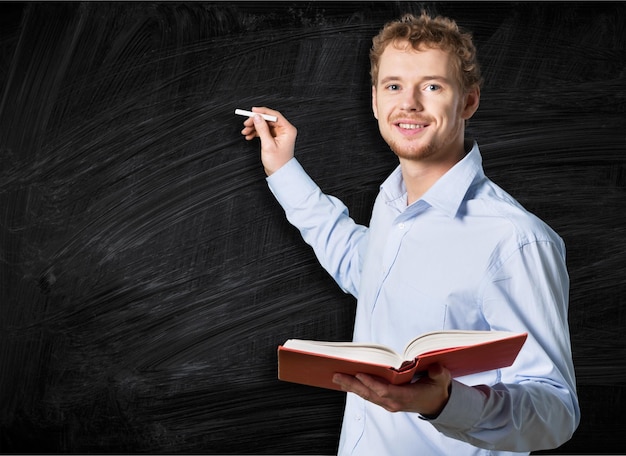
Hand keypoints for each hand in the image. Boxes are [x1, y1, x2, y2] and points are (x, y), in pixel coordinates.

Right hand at [240, 106, 296, 175]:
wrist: (279, 173)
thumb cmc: (278, 162)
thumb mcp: (268, 144)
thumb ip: (262, 129)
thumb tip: (257, 117)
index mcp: (288, 130)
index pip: (274, 115)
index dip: (262, 112)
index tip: (253, 111)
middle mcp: (285, 130)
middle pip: (268, 119)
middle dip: (256, 121)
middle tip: (247, 123)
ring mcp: (279, 134)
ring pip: (264, 125)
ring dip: (254, 127)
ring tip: (246, 131)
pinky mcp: (274, 138)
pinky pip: (264, 131)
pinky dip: (256, 132)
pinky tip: (249, 135)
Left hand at [332, 364, 451, 415]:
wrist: (437, 404)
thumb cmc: (436, 388)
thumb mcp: (441, 379)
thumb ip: (439, 374)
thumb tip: (435, 368)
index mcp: (406, 397)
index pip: (385, 391)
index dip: (371, 383)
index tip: (359, 374)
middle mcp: (394, 402)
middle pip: (370, 394)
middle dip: (353, 384)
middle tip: (337, 375)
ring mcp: (389, 403)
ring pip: (367, 396)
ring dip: (351, 387)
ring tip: (336, 377)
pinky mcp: (385, 402)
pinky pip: (368, 395)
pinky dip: (356, 389)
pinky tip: (346, 382)